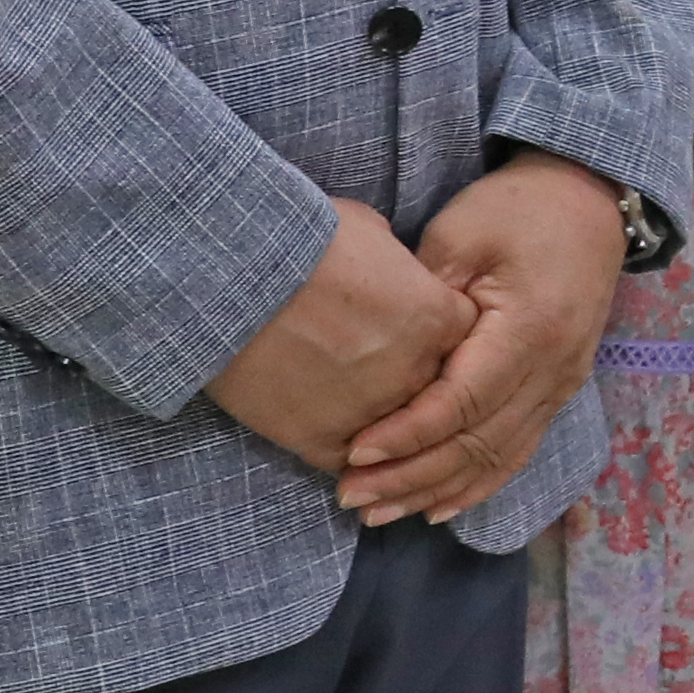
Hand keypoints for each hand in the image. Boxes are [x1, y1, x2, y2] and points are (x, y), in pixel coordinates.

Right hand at [209, 195, 478, 477]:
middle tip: (373, 365)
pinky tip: (319, 424)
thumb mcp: (368, 231)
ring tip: (342, 400)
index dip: (438, 335)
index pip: (463, 339)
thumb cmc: (299, 241)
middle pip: (434, 389)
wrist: (230, 280)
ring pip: (396, 433)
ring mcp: (375, 414)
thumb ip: (397, 262)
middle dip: (412, 379)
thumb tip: (393, 270)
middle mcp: (418, 373)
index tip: (412, 329)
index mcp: (438, 319)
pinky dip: (340, 449)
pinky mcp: (326, 443)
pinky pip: (349, 461)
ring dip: (380, 423)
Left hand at [338, 154, 624, 522]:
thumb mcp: (459, 235)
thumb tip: (381, 359)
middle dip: (411, 477)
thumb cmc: (515, 210)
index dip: (408, 433)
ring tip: (379, 512)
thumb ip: (424, 301)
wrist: (587, 202)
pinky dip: (476, 485)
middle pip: (478, 444)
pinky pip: (517, 451)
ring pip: (497, 459)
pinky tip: (437, 508)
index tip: (355, 452)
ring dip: (436, 490)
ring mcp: (561, 386)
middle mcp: (553, 371)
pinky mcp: (558, 391)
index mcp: (528, 331)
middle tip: (351, 495)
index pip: (462, 402)